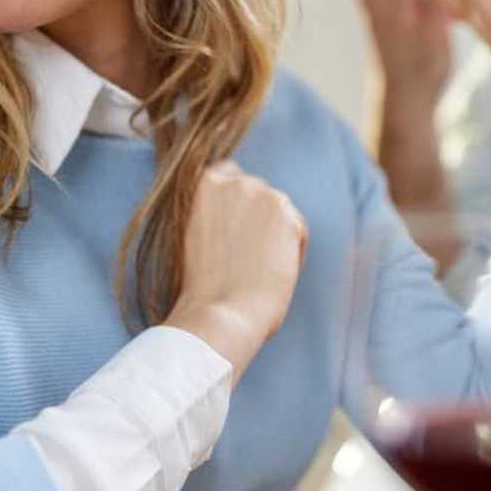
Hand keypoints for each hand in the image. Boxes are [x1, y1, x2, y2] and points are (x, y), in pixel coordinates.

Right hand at [166, 161, 307, 385]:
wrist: (219, 314)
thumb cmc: (200, 291)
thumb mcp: (193, 238)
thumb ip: (211, 215)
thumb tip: (236, 218)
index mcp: (200, 184)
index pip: (228, 176)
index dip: (235, 205)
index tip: (235, 232)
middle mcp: (231, 180)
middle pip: (257, 191)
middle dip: (257, 218)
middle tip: (251, 258)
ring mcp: (260, 193)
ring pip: (279, 210)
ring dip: (275, 235)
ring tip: (259, 272)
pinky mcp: (286, 213)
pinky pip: (297, 230)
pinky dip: (292, 252)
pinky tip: (274, 275)